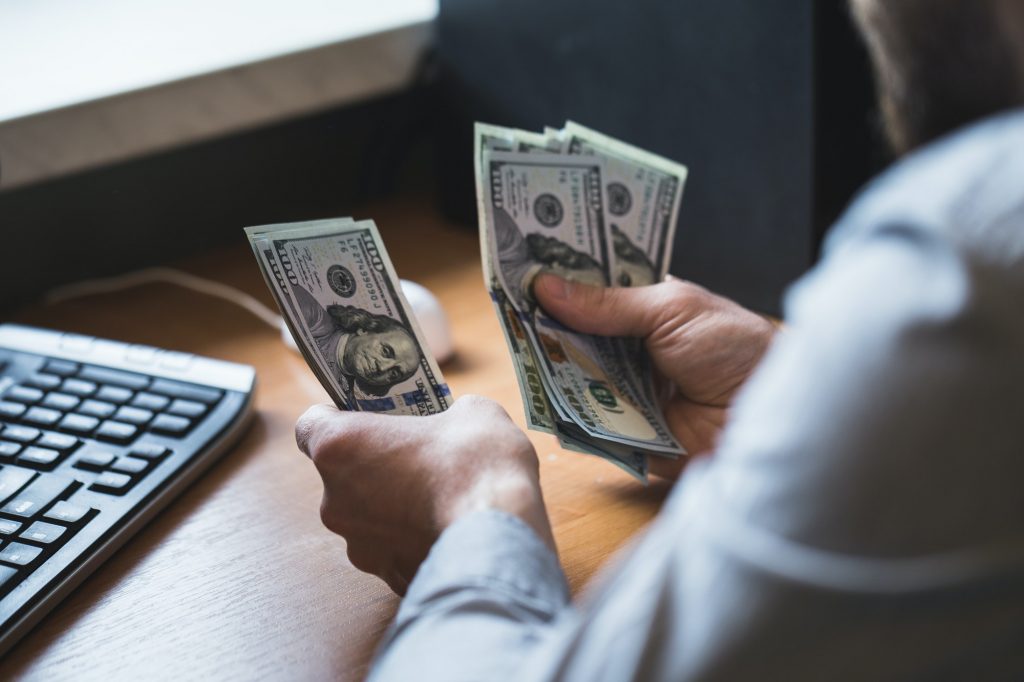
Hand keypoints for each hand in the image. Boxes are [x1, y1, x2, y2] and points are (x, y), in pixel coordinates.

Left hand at [295, 395, 554, 593]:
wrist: (501, 536)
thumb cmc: (477, 464)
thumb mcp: (471, 413)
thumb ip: (446, 415)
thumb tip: (456, 424)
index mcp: (340, 447)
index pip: (309, 426)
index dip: (337, 418)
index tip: (365, 417)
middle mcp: (335, 501)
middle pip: (341, 476)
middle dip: (374, 465)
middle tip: (416, 455)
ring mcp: (359, 546)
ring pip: (368, 517)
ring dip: (394, 506)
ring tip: (440, 496)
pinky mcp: (387, 578)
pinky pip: (395, 550)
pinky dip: (414, 538)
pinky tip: (448, 526)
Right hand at [533, 274, 775, 477]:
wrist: (769, 416)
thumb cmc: (735, 349)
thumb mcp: (671, 310)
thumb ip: (608, 303)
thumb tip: (547, 286)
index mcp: (647, 311)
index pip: (594, 292)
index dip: (561, 281)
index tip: (522, 266)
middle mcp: (632, 349)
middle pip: (575, 336)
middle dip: (546, 325)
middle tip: (509, 308)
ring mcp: (627, 391)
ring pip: (574, 377)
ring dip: (552, 368)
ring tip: (520, 349)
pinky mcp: (626, 432)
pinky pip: (587, 421)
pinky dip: (568, 411)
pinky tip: (544, 396)